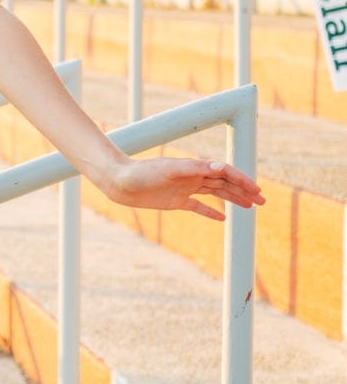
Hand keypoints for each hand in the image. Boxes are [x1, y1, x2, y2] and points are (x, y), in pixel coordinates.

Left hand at [103, 155, 264, 221]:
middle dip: (244, 191)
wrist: (121, 183)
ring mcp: (185, 189)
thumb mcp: (169, 169)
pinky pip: (198, 207)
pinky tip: (223, 218)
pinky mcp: (176, 201)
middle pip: (224, 183)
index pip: (225, 172)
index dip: (242, 180)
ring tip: (250, 207)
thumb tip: (219, 166)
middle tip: (262, 201)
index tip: (257, 191)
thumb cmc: (142, 173)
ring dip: (233, 199)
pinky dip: (211, 212)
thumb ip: (193, 168)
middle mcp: (193, 177)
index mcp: (194, 167)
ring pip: (215, 194)